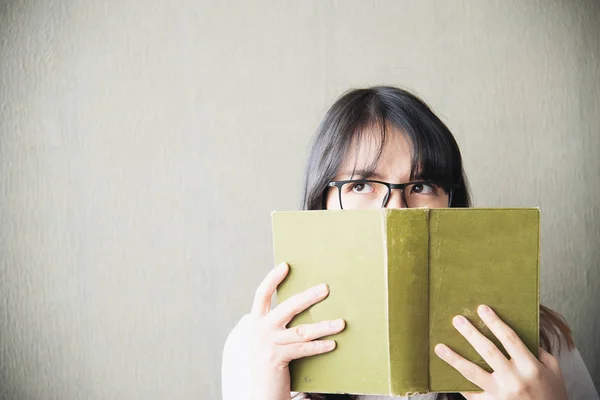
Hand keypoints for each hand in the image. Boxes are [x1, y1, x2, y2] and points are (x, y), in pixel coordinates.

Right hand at [221, 263, 344, 399]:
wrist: (259, 388)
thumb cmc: (268, 356)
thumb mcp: (266, 335)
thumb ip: (276, 320)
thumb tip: (303, 300)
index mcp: (256, 320)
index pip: (262, 294)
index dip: (272, 279)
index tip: (285, 265)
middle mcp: (260, 329)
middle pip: (287, 308)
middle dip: (308, 297)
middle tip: (325, 288)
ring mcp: (268, 344)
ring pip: (301, 331)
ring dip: (323, 326)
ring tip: (341, 322)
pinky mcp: (277, 359)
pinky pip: (303, 349)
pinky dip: (319, 346)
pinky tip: (332, 343)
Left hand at [434, 304, 566, 399]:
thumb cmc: (553, 394)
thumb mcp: (554, 371)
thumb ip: (539, 352)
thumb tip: (518, 335)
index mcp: (530, 367)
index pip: (509, 339)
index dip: (495, 322)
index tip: (482, 309)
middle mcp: (514, 379)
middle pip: (488, 351)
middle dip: (471, 333)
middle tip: (457, 319)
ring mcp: (502, 394)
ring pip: (473, 373)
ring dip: (454, 358)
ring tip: (439, 347)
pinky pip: (473, 394)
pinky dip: (460, 384)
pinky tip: (445, 374)